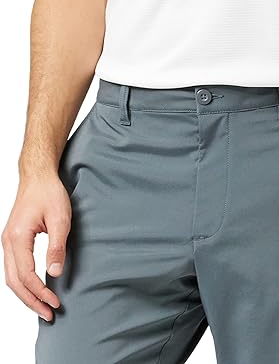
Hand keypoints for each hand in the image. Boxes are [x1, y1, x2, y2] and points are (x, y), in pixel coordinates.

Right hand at [1, 175, 70, 320]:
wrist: (37, 175)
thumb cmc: (49, 192)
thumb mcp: (60, 218)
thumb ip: (56, 246)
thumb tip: (54, 273)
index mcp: (17, 237)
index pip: (27, 275)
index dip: (41, 292)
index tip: (55, 303)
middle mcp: (8, 242)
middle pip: (14, 282)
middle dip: (31, 301)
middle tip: (49, 314)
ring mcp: (8, 241)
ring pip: (11, 277)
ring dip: (26, 294)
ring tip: (43, 307)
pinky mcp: (12, 240)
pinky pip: (14, 268)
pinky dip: (23, 283)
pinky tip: (35, 289)